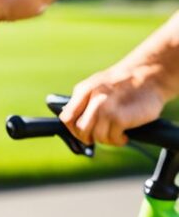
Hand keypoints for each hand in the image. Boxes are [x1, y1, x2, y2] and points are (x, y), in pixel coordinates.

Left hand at [59, 62, 176, 145]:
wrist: (149, 75)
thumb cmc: (124, 82)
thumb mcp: (97, 85)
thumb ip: (83, 100)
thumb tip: (70, 119)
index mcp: (83, 91)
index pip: (66, 118)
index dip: (72, 130)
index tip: (82, 134)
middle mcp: (92, 100)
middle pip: (81, 129)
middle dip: (89, 138)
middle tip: (100, 137)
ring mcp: (105, 109)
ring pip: (97, 136)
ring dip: (106, 140)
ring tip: (115, 135)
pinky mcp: (120, 118)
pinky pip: (112, 138)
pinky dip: (118, 140)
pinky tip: (124, 135)